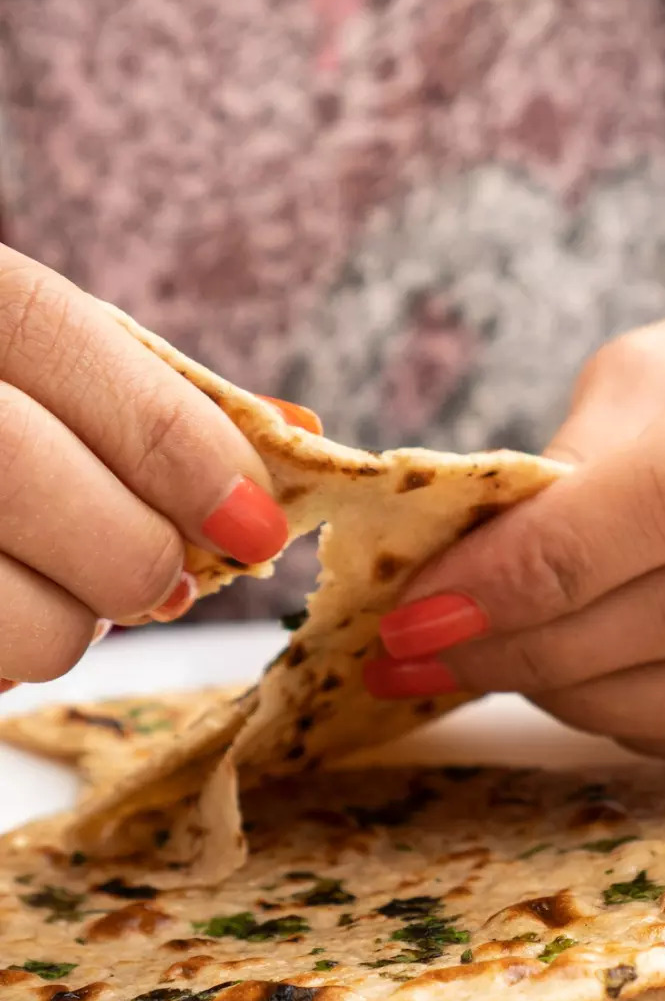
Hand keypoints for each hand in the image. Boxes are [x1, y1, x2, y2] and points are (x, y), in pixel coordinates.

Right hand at [0, 245, 287, 686]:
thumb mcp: (35, 364)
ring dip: (62, 624)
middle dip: (131, 551)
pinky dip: (2, 657)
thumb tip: (300, 429)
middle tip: (164, 579)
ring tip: (45, 586)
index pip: (66, 343)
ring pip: (8, 617)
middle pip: (26, 476)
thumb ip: (150, 391)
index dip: (178, 444)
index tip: (257, 525)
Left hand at [365, 300, 664, 766]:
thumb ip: (580, 452)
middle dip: (526, 645)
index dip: (530, 568)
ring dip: (567, 693)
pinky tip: (572, 677)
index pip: (662, 502)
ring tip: (485, 660)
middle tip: (420, 651)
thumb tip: (486, 553)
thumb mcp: (656, 373)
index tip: (417, 610)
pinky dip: (624, 716)